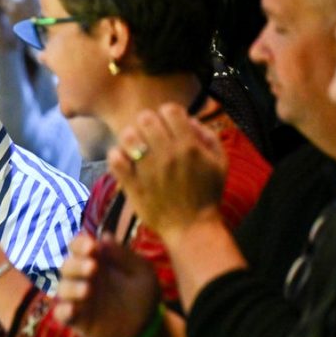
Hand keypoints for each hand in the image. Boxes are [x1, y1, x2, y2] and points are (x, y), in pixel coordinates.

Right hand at [54, 232, 160, 336]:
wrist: (148, 325)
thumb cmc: (143, 293)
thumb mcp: (141, 271)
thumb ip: (123, 255)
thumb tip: (104, 236)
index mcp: (96, 261)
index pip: (78, 247)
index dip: (80, 244)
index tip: (91, 246)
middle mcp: (82, 278)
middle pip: (67, 266)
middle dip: (77, 265)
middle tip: (93, 267)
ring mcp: (78, 299)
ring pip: (63, 289)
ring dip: (72, 287)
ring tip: (88, 289)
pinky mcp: (77, 320)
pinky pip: (61, 314)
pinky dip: (63, 311)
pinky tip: (73, 309)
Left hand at [107, 103, 226, 241]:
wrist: (191, 227)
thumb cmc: (207, 195)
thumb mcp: (220, 163)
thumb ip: (208, 136)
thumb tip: (189, 119)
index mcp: (189, 146)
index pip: (170, 110)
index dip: (168, 113)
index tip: (168, 124)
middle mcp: (167, 154)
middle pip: (146, 118)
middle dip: (147, 122)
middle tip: (150, 134)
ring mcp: (147, 169)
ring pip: (128, 135)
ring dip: (131, 137)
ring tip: (136, 146)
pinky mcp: (132, 184)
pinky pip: (115, 159)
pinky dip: (117, 155)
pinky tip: (125, 160)